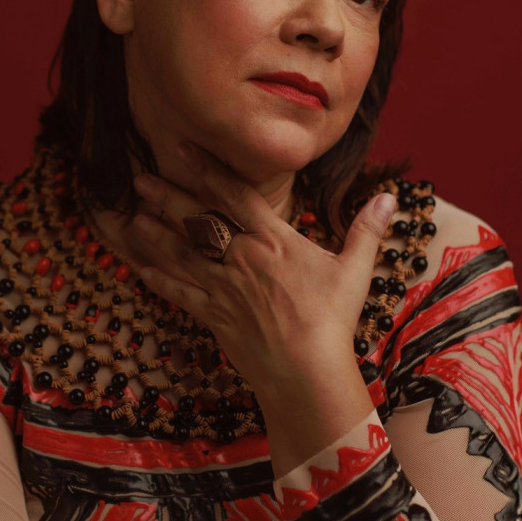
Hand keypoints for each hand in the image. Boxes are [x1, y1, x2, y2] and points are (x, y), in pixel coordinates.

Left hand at [133, 142, 394, 387]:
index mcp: (272, 240)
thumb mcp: (354, 270)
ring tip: (131, 215)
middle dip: (166, 196)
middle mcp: (240, 256)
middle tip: (139, 178)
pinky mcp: (212, 315)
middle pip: (196, 219)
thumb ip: (366, 229)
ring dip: (154, 232)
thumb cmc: (333, 319)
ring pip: (180, 252)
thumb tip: (390, 196)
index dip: (205, 168)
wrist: (307, 371)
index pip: (233, 195)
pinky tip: (140, 266)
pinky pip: (179, 293)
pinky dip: (159, 278)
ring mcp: (222, 286)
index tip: (180, 148)